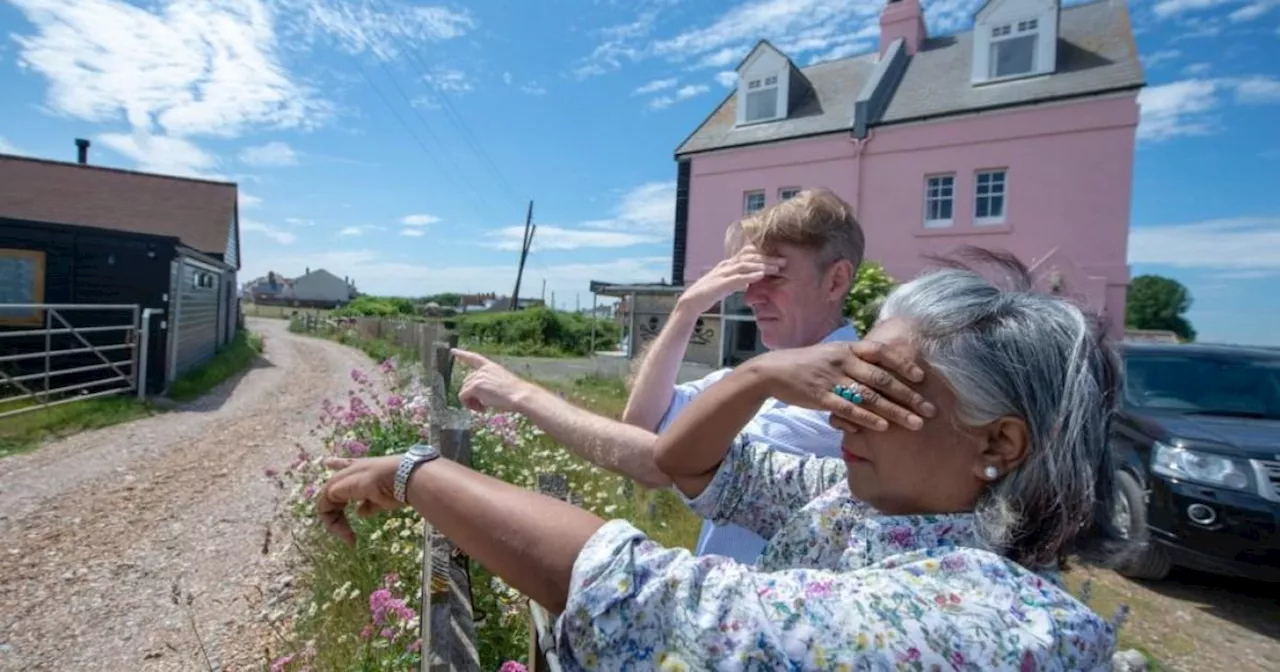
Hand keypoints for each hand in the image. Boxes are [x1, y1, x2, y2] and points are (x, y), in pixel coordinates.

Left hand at [315, 456, 401, 545]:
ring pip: (327, 501)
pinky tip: (347, 534)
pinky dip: (333, 523)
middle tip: (349, 537)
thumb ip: (369, 505)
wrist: (406, 479)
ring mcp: (344, 476)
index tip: (327, 462)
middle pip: (332, 488)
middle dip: (334, 515)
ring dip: (336, 523)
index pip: (347, 464)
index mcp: (365, 468)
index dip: (337, 464)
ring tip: (350, 538)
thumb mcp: (384, 498)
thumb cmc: (402, 488)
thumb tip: (359, 512)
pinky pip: (325, 507)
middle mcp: (352, 469)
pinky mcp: (338, 486)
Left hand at [453, 349, 532, 412]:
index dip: (463, 354)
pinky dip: (469, 405)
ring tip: (484, 407)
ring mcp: (478, 377)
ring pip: (464, 391)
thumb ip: (489, 383)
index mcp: (491, 366)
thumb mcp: (501, 383)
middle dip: (472, 395)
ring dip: (472, 402)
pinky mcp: (475, 386)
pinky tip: (482, 408)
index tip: (453, 351)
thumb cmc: (515, 393)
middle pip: (466, 382)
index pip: (474, 358)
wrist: (520, 395)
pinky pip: (463, 397)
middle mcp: (482, 370)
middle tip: (483, 405)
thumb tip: (477, 394)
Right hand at [677, 244, 785, 313]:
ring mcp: (722, 274)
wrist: (690, 302)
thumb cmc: (708, 294)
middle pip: (750, 257)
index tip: (778, 256)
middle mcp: (725, 266)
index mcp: (727, 265)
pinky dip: (750, 275)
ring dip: (763, 265)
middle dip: (768, 258)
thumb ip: (737, 280)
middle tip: (784, 261)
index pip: (747, 254)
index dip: (763, 253)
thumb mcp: (726, 284)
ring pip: (746, 265)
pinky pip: (737, 278)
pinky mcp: (720, 284)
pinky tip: (761, 275)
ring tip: (777, 268)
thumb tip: (750, 278)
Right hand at [747, 341, 935, 431]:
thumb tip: (880, 367)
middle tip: (930, 409)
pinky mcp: (820, 397)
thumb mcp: (831, 354)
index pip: (882, 353)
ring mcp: (832, 379)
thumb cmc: (806, 364)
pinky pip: (849, 408)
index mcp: (848, 349)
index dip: (903, 364)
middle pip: (883, 379)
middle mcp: (843, 362)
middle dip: (910, 395)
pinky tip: (884, 427)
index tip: (922, 377)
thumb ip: (854, 359)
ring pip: (870, 396)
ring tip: (915, 423)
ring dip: (896, 411)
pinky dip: (868, 418)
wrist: (772, 371)